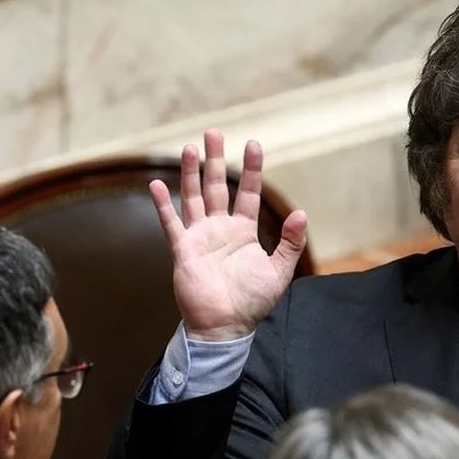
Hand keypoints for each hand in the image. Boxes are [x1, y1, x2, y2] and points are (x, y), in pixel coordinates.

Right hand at [149, 129, 307, 340]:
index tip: (253, 144)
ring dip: (190, 173)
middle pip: (217, 186)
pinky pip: (171, 223)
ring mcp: (200, 237)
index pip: (248, 193)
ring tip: (189, 148)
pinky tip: (156, 184)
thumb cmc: (252, 302)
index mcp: (244, 231)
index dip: (251, 169)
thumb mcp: (279, 271)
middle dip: (215, 160)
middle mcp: (220, 229)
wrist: (226, 326)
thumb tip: (302, 213)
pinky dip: (163, 205)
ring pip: (194, 197)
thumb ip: (290, 243)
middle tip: (213, 132)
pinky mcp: (183, 250)